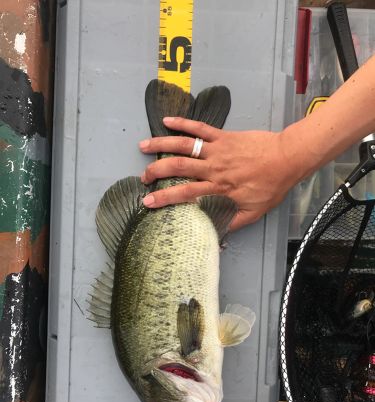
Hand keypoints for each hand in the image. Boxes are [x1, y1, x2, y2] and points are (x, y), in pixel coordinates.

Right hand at [139, 117, 303, 230]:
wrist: (287, 158)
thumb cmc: (271, 186)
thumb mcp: (253, 212)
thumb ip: (231, 222)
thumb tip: (215, 234)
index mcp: (218, 188)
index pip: (185, 194)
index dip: (164, 198)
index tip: (148, 202)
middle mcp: (212, 168)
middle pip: (177, 168)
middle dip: (156, 171)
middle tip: (144, 177)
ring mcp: (216, 150)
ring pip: (183, 146)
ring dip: (161, 145)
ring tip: (143, 146)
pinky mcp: (222, 136)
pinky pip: (199, 128)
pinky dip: (182, 123)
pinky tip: (167, 121)